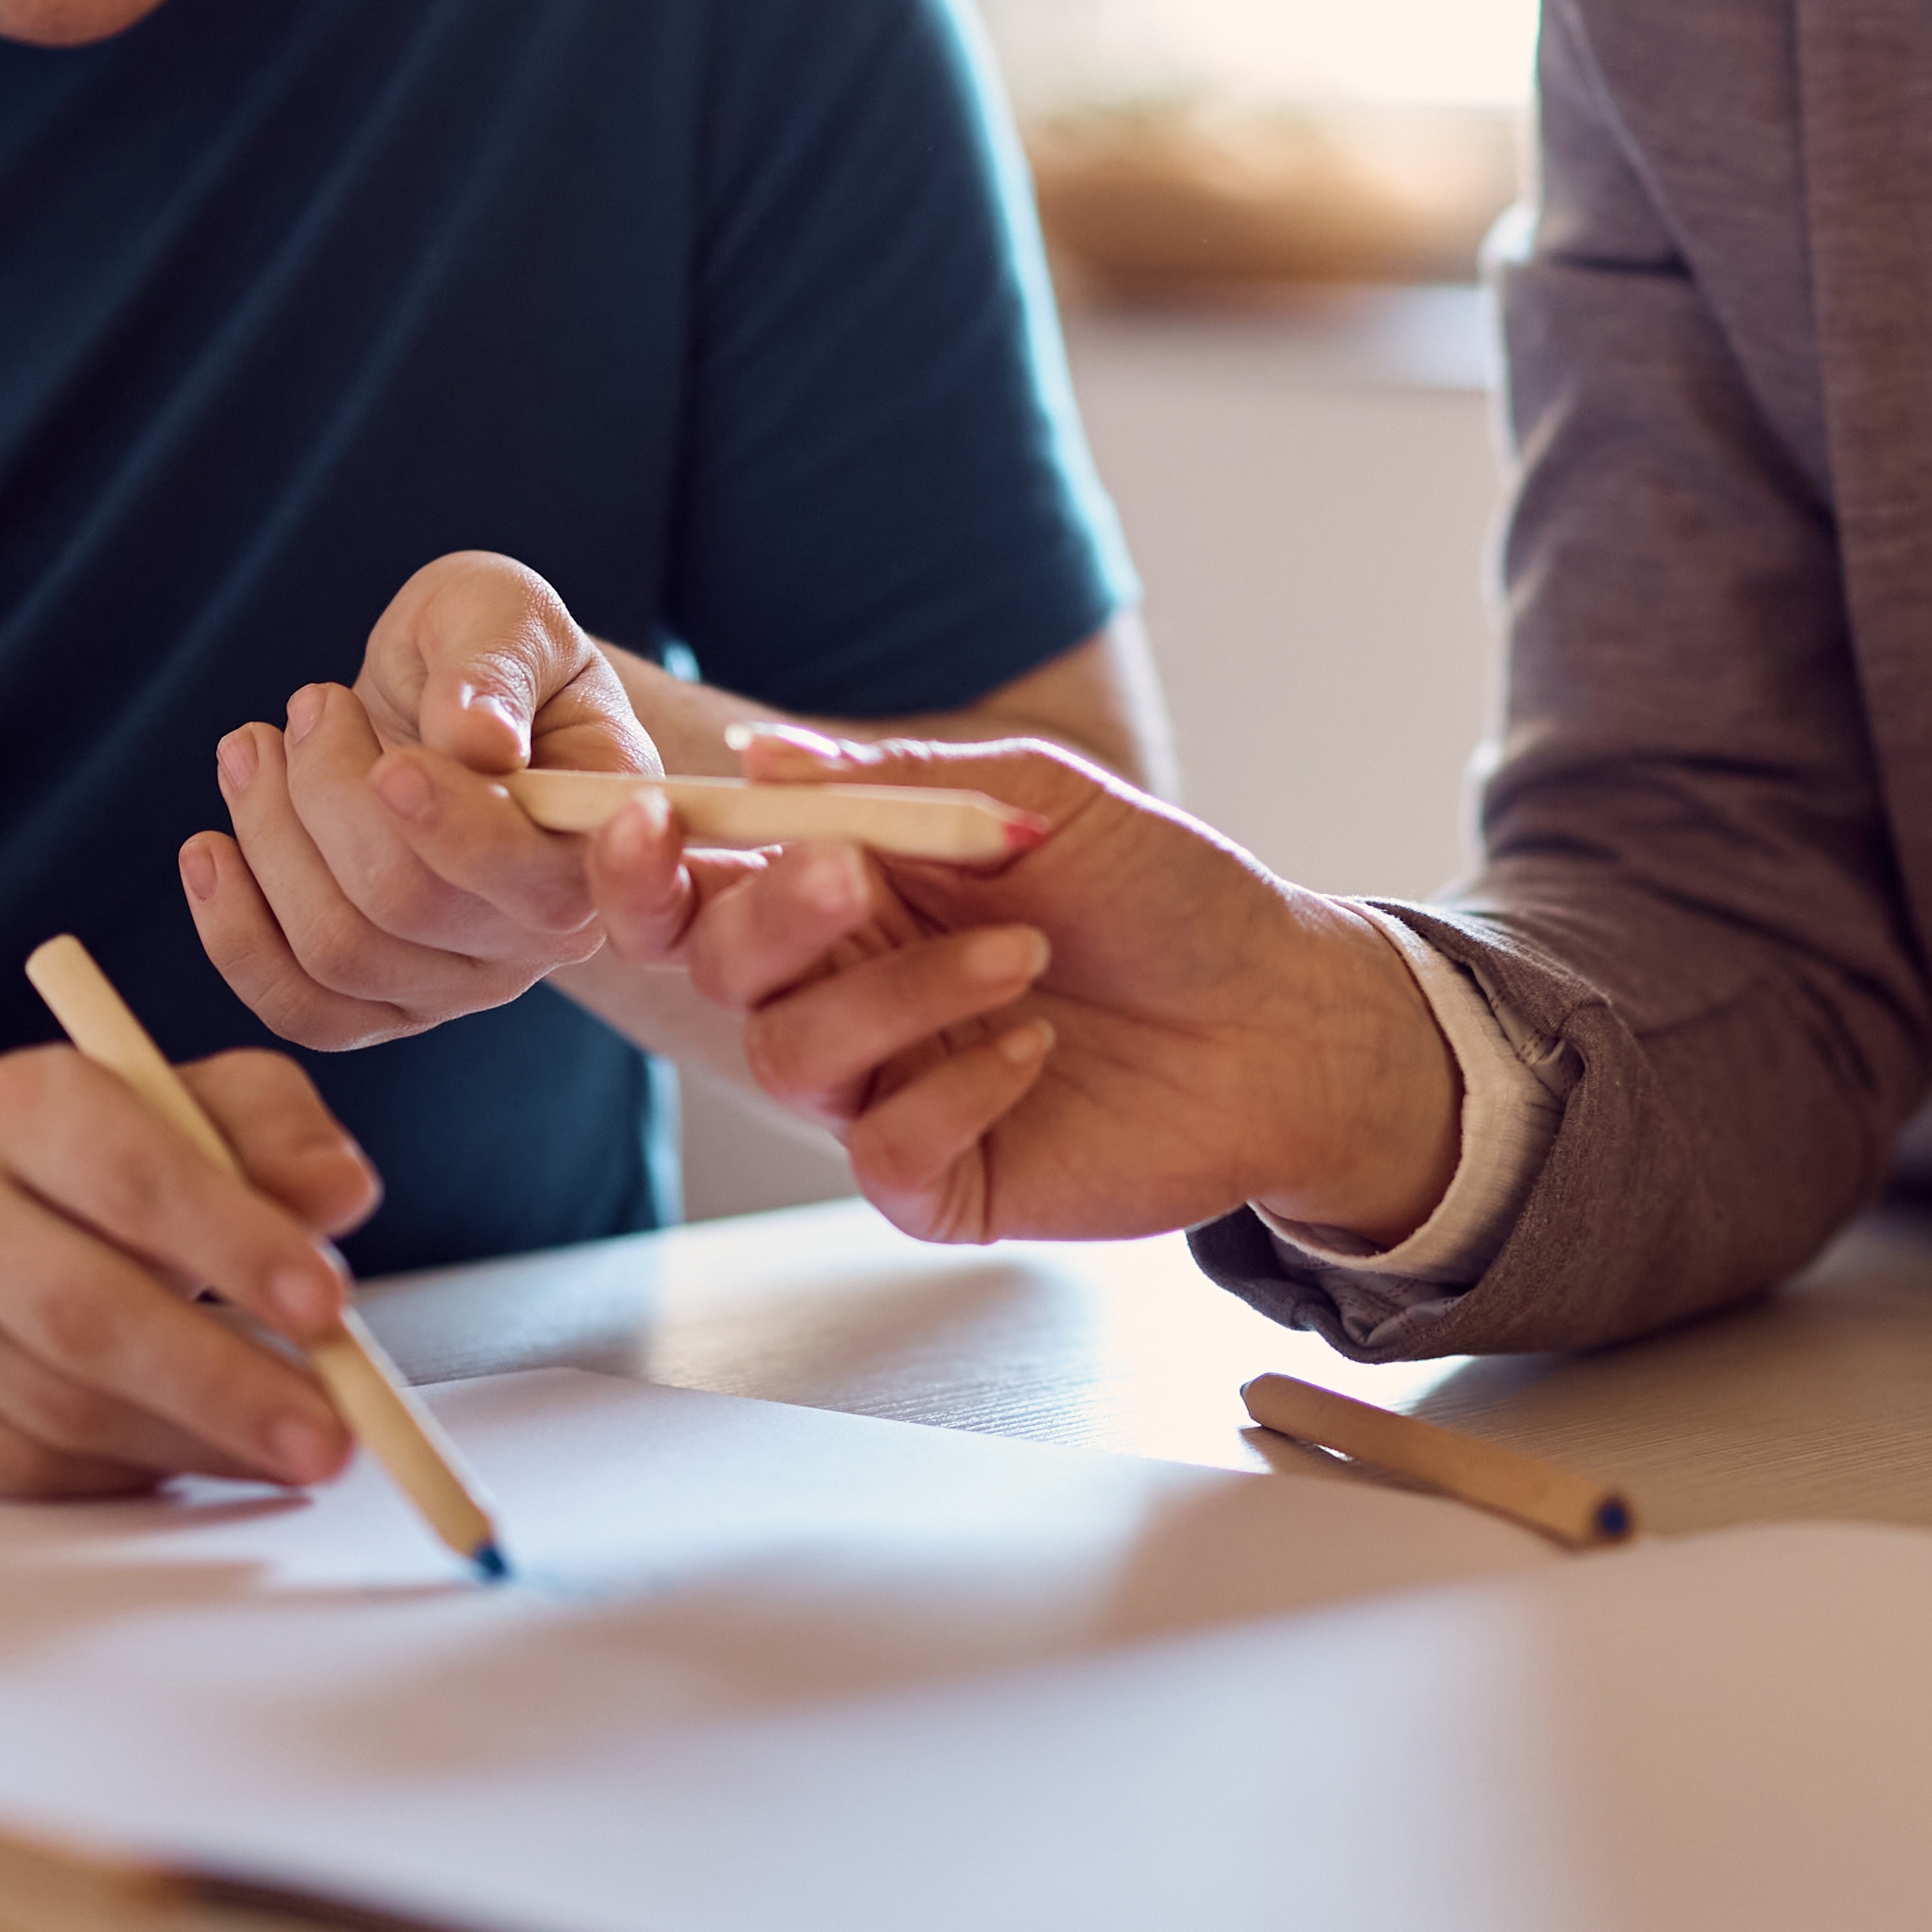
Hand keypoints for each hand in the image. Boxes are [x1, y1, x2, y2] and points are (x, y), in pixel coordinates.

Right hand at [0, 1042, 384, 1495]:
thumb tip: (341, 1192)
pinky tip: (199, 1458)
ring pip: (62, 1405)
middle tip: (334, 1433)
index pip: (129, 1174)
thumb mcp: (213, 1110)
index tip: (328, 1304)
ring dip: (196, 1442)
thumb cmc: (126, 1161)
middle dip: (222, 1382)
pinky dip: (128, 1474)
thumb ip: (282, 1136)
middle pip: (84, 1311)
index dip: (233, 1242)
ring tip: (297, 1453)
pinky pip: (26, 1468)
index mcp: (21, 1102)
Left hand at [181, 553, 680, 1049]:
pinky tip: (208, 849)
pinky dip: (234, 931)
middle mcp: (552, 931)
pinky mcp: (390, 1003)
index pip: (536, 876)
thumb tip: (479, 742)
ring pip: (340, 949)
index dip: (460, 833)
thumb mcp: (502, 613)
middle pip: (411, 904)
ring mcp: (469, 979)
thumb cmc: (486, 649)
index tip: (393, 763)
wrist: (446, 699)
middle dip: (327, 791)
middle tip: (309, 703)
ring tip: (254, 746)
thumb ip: (494, 666)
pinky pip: (302, 1009)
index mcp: (602, 835)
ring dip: (269, 837)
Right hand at [653, 726, 1463, 1249]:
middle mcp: (849, 985)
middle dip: (770, 917)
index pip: (703, 879)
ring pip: (790, 1057)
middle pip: (720, 967)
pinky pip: (881, 1150)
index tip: (654, 823)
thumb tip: (765, 754)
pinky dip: (949, 1092)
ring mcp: (888, 1086)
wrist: (1283, 1014)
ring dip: (896, 994)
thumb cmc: (1167, 895)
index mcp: (851, 885)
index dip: (649, 860)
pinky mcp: (940, 1177)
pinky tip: (1032, 1051)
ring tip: (1023, 953)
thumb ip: (899, 784)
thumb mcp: (1039, 801)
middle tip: (852, 874)